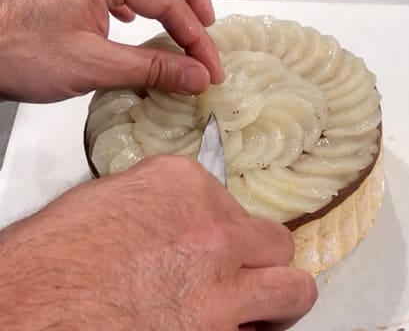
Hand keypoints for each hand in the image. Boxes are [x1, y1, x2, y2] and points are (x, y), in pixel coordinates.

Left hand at [0, 0, 223, 101]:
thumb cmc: (21, 54)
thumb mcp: (96, 65)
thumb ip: (152, 69)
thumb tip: (194, 75)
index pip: (168, 1)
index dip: (195, 38)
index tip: (209, 67)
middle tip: (208, 30)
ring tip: (187, 24)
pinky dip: (142, 6)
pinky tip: (140, 22)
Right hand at [0, 156, 316, 329]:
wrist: (24, 311)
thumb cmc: (49, 261)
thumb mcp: (107, 202)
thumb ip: (160, 203)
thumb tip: (179, 217)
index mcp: (183, 184)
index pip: (231, 200)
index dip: (221, 227)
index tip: (209, 241)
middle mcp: (213, 228)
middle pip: (273, 241)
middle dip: (256, 260)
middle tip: (238, 274)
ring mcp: (222, 284)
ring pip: (291, 288)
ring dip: (275, 297)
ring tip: (256, 307)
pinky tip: (221, 330)